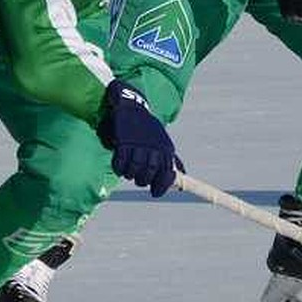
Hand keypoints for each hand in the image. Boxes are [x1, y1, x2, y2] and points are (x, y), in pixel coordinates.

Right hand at [96, 79, 180, 197]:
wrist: (132, 107)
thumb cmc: (148, 129)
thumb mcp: (163, 142)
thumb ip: (172, 159)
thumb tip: (183, 174)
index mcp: (166, 148)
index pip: (167, 173)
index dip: (161, 186)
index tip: (155, 193)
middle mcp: (153, 147)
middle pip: (149, 173)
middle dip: (142, 180)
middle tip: (138, 179)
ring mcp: (138, 144)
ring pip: (134, 170)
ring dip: (130, 174)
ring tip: (128, 172)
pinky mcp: (123, 142)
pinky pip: (120, 162)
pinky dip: (119, 168)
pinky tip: (118, 167)